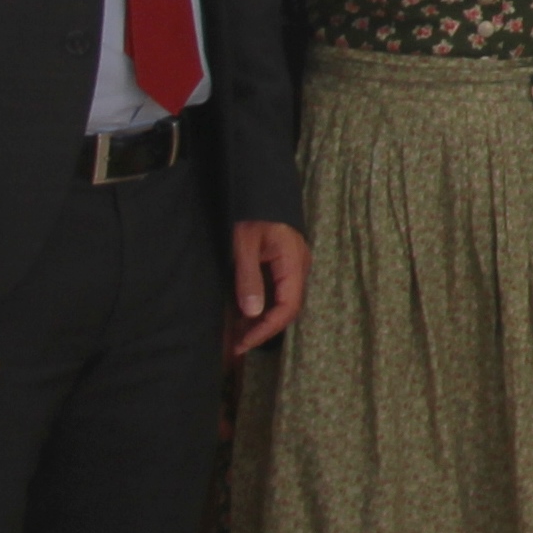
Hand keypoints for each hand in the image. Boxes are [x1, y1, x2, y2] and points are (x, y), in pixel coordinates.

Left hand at [227, 221, 310, 356]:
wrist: (258, 187)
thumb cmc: (251, 212)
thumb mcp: (243, 246)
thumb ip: (249, 279)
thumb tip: (253, 313)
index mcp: (293, 264)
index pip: (287, 308)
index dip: (266, 329)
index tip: (244, 343)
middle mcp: (298, 268)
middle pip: (285, 309)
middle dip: (261, 329)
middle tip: (235, 345)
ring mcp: (292, 266)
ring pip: (280, 302)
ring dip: (259, 319)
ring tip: (235, 334)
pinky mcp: (283, 264)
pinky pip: (275, 291)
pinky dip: (259, 306)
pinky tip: (242, 314)